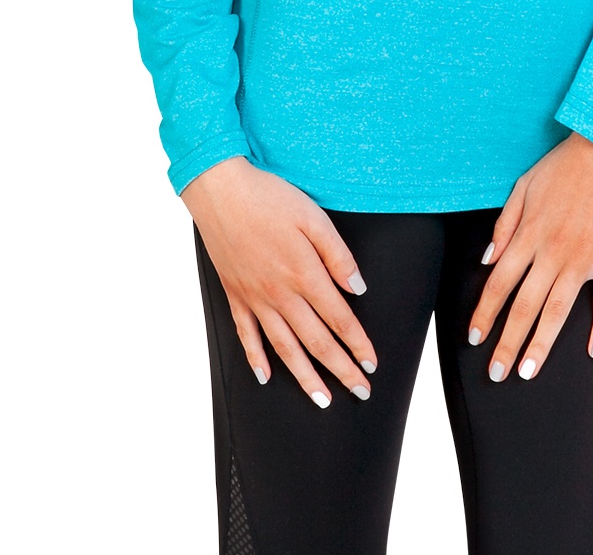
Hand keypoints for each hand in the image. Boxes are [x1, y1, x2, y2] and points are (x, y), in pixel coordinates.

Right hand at [183, 156, 378, 407]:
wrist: (221, 191)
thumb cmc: (271, 198)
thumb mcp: (314, 217)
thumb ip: (338, 255)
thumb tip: (358, 289)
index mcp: (304, 274)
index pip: (339, 319)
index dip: (358, 344)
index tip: (372, 364)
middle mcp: (281, 294)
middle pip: (316, 342)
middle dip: (341, 370)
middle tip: (361, 392)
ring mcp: (255, 298)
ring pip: (284, 348)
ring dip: (305, 377)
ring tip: (322, 400)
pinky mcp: (235, 295)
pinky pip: (246, 335)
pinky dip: (257, 358)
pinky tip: (266, 377)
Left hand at [469, 131, 592, 379]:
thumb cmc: (564, 166)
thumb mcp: (523, 186)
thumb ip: (504, 225)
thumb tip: (486, 259)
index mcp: (528, 235)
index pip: (498, 284)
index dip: (484, 314)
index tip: (475, 339)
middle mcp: (552, 252)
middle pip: (524, 306)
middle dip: (507, 343)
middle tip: (497, 373)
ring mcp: (583, 258)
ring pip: (558, 311)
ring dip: (542, 344)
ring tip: (529, 372)